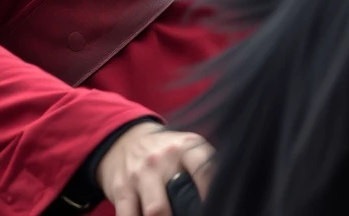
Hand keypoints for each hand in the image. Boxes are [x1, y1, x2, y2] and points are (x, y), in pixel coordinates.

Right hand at [95, 121, 214, 215]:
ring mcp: (140, 174)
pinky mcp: (121, 189)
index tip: (223, 209)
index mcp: (186, 148)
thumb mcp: (188, 150)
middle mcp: (162, 159)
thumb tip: (227, 198)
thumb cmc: (167, 154)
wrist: (125, 139)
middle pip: (180, 196)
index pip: (206, 170)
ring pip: (155, 212)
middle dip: (188, 214)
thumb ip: (206, 170)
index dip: (215, 195)